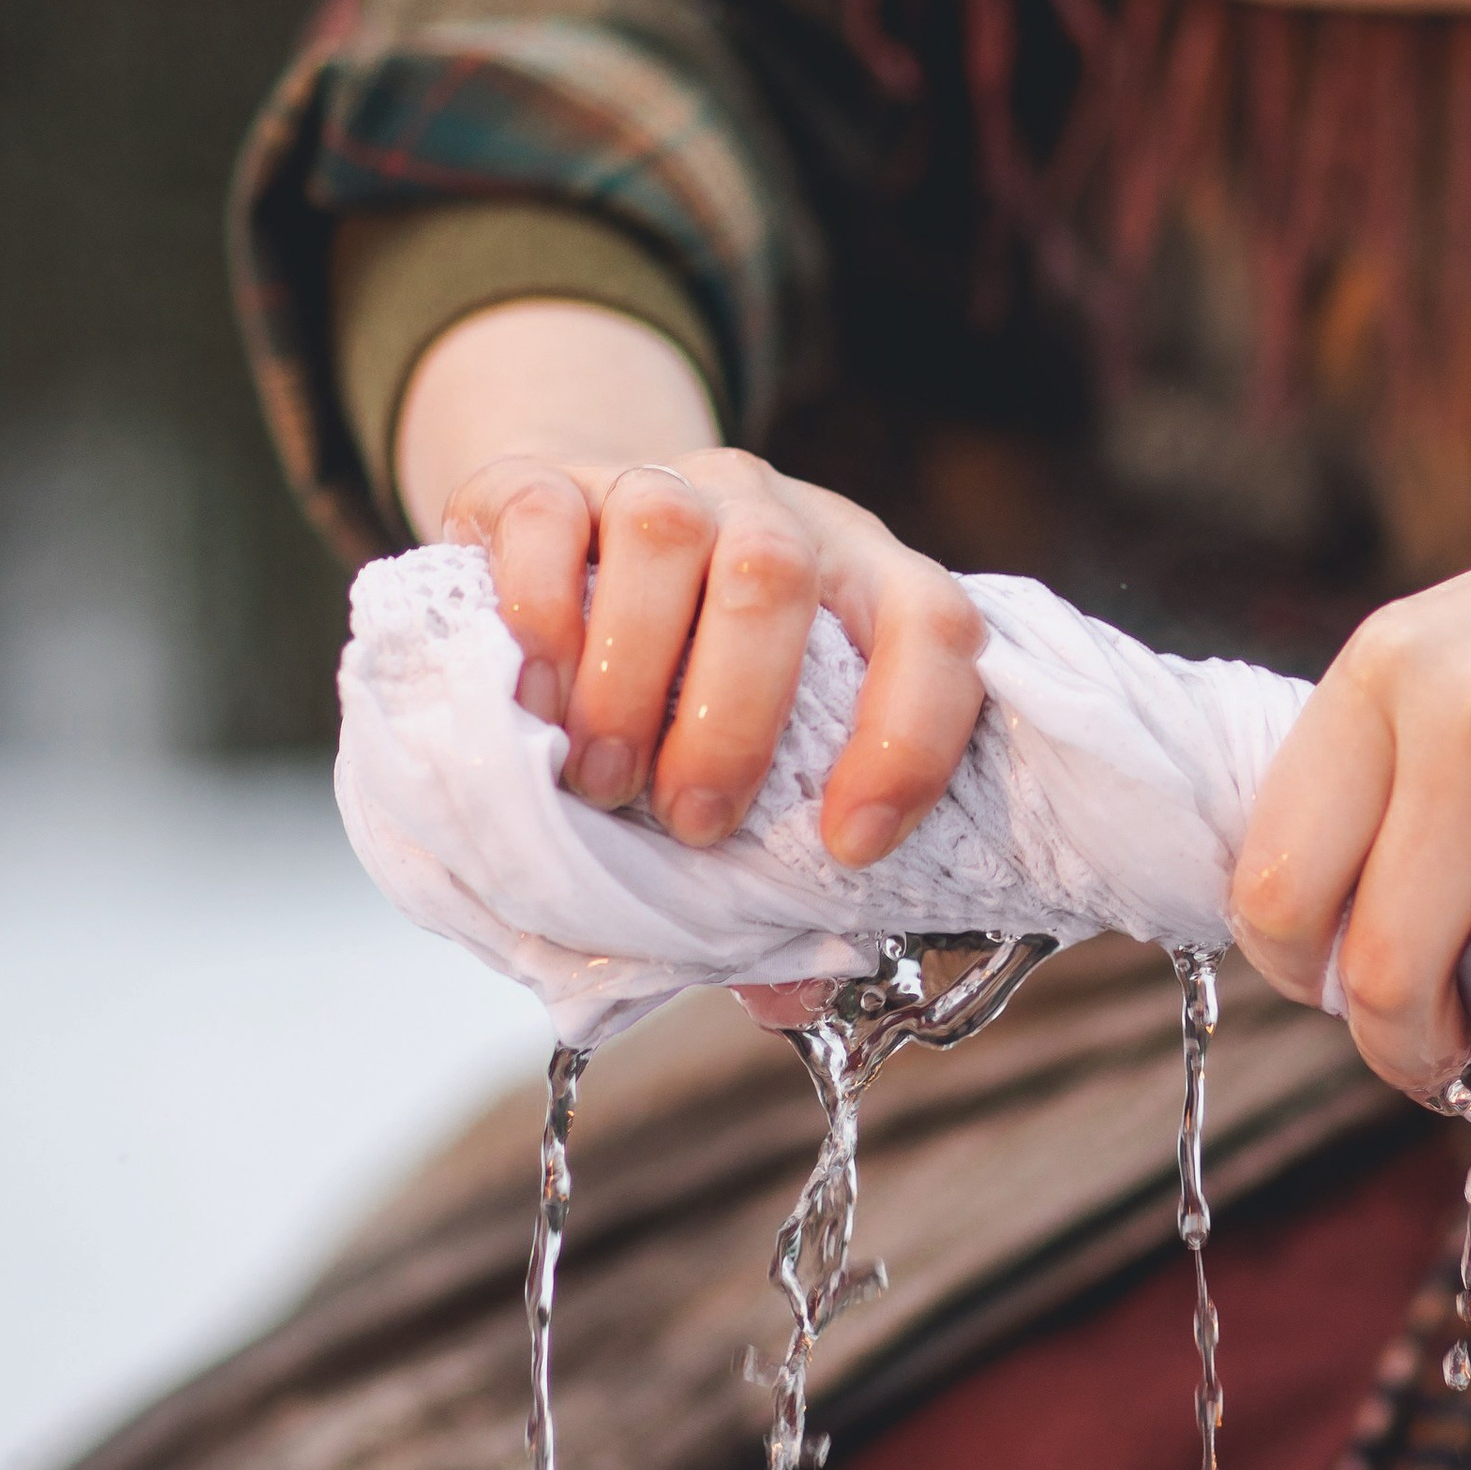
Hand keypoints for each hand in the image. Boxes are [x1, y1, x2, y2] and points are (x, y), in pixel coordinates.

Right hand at [393, 298, 985, 858]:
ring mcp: (661, 484)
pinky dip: (539, 612)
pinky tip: (536, 701)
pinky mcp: (547, 478)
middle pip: (774, 579)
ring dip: (628, 679)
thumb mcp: (752, 767)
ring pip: (663, 533)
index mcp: (863, 581)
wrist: (568, 547)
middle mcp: (774, 517)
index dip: (911, 736)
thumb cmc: (683, 686)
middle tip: (692, 824)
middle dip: (732, 723)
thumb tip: (785, 991)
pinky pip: (548, 512)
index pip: (934, 626)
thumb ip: (776, 874)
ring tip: (601, 779)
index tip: (850, 844)